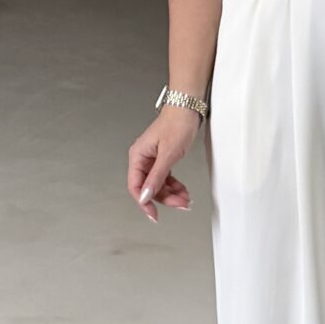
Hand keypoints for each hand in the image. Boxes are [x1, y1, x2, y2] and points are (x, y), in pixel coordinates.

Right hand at [128, 107, 202, 222]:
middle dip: (165, 198)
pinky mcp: (162, 158)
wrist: (188, 108)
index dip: (144, 202)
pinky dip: (174, 185)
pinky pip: (165, 177)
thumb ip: (156, 177)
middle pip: (149, 187)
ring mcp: (152, 158)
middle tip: (180, 204)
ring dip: (172, 193)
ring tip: (185, 198)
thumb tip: (145, 196)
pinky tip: (183, 190)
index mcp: (138, 156)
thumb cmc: (177, 124)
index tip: (154, 215)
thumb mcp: (168, 155)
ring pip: (159, 184)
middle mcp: (143, 158)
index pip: (136, 186)